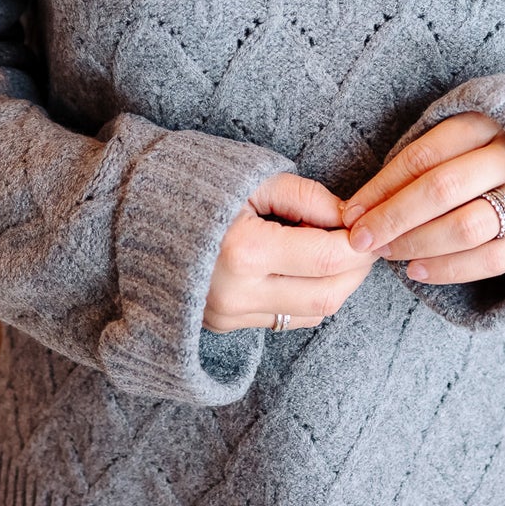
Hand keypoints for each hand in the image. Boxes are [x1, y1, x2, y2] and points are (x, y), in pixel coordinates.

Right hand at [203, 171, 378, 331]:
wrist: (136, 216)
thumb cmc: (198, 187)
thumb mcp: (255, 180)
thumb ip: (308, 198)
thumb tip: (351, 218)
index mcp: (245, 251)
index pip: (330, 257)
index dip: (361, 243)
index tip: (368, 225)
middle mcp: (238, 293)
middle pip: (330, 295)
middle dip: (358, 269)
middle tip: (364, 240)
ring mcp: (230, 316)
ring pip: (314, 313)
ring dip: (338, 284)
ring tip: (333, 249)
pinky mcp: (226, 325)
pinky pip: (288, 319)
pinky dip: (311, 296)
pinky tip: (306, 267)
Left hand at [340, 113, 504, 285]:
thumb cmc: (495, 145)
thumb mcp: (465, 130)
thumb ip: (425, 156)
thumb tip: (364, 202)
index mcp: (488, 121)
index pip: (424, 155)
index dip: (382, 185)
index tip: (351, 210)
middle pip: (441, 189)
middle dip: (392, 218)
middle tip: (360, 239)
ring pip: (467, 227)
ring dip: (418, 244)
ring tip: (386, 255)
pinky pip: (494, 259)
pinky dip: (451, 269)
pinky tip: (418, 271)